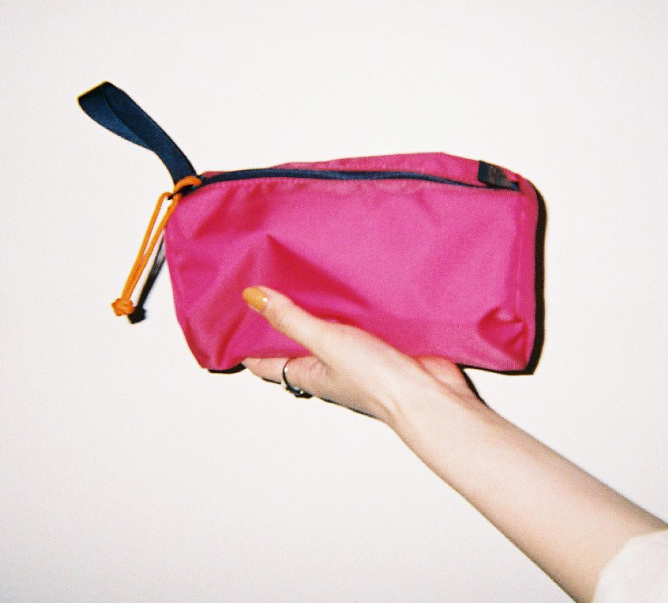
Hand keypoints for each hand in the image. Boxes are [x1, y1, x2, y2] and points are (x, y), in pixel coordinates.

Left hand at [241, 286, 481, 424]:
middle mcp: (330, 368)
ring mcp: (356, 357)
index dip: (247, 344)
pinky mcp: (381, 345)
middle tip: (266, 290)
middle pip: (295, 345)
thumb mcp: (326, 343)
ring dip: (316, 311)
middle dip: (280, 322)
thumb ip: (291, 320)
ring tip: (302, 280)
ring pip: (328, 331)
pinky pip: (359, 324)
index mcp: (309, 373)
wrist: (428, 394)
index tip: (232, 321)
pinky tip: (350, 288)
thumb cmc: (377, 381)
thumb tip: (252, 298)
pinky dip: (350, 308)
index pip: (267, 361)